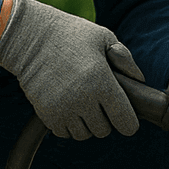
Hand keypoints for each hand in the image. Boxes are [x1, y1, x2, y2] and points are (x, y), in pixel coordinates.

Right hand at [0, 0, 141, 139]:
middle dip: (106, 119)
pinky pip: (64, 133)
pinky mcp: (46, 114)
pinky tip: (68, 105)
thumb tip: (139, 80)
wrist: (28, 36)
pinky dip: (68, 125)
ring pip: (84, 134)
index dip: (128, 120)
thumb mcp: (103, 37)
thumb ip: (125, 59)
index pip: (126, 124)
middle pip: (104, 131)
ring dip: (86, 123)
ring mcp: (62, 110)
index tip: (123, 111)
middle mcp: (83, 100)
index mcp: (102, 83)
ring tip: (83, 101)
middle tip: (100, 101)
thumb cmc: (70, 34)